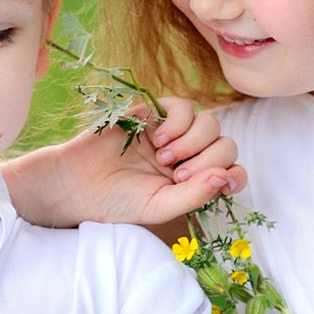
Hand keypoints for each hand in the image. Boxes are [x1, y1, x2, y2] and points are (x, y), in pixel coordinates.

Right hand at [15, 98, 244, 226]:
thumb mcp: (160, 207)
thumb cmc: (119, 201)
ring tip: (163, 159)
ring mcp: (174, 132)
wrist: (79, 184)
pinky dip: (179, 123)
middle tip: (177, 176)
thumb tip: (226, 176)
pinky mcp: (155, 113)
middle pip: (225, 145)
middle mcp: (190, 154)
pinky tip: (157, 140)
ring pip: (210, 123)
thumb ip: (195, 196)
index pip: (232, 171)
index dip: (235, 175)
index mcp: (195, 180)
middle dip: (207, 161)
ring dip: (193, 142)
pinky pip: (184, 107)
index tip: (222, 183)